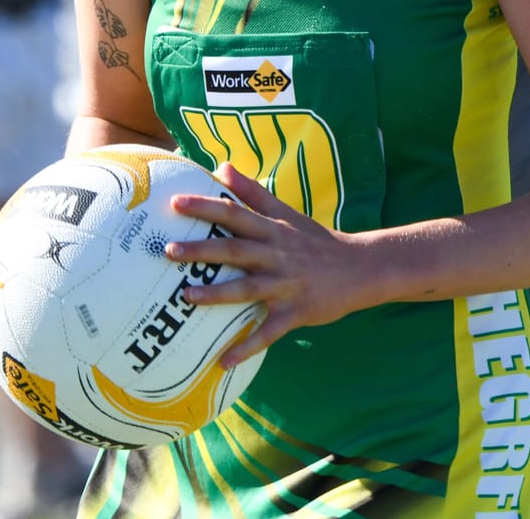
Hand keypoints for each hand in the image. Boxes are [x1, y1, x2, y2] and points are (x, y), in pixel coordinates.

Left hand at [161, 163, 380, 367]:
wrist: (361, 268)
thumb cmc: (316, 240)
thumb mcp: (287, 213)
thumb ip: (253, 192)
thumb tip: (223, 167)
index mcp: (273, 230)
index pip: (235, 213)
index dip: (206, 207)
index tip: (175, 203)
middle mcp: (277, 255)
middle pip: (236, 250)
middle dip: (202, 250)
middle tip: (168, 251)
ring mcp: (287, 285)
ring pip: (248, 289)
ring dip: (217, 294)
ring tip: (187, 297)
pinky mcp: (296, 312)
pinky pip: (268, 332)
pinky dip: (247, 347)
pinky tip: (223, 362)